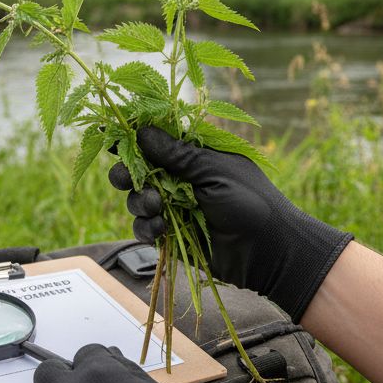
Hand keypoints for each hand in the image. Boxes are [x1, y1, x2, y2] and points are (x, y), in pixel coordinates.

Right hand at [110, 125, 350, 320]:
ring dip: (140, 202)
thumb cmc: (251, 203)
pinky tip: (160, 230)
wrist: (269, 252)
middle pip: (138, 171)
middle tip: (127, 179)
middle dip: (128, 175)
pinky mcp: (171, 234)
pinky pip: (144, 228)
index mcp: (194, 158)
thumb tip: (141, 130)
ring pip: (137, 200)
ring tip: (157, 208)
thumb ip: (176, 155)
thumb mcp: (214, 172)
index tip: (113, 138)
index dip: (134, 140)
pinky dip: (147, 228)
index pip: (156, 142)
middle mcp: (180, 180)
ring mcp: (174, 208)